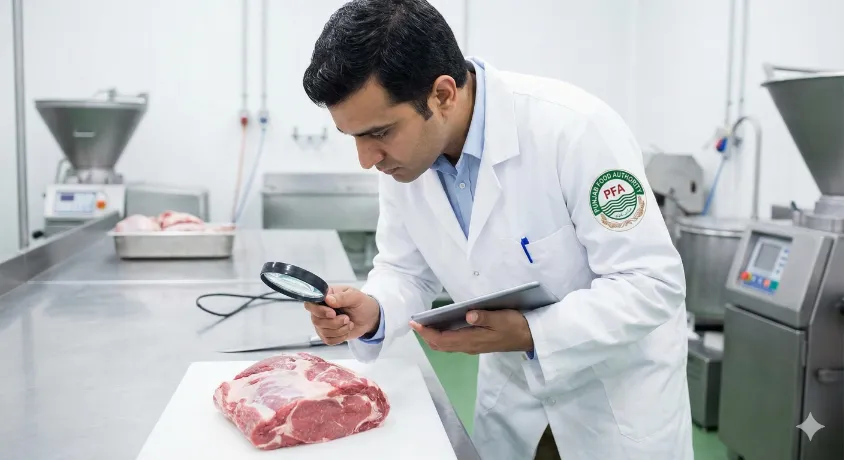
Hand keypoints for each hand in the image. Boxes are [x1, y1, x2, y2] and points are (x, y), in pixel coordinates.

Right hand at [304, 286, 380, 344]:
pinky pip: (328, 340)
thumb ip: (342, 297)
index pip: (310, 304)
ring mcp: (323, 323)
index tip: (332, 313)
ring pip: (323, 331)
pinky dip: (340, 337)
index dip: (319, 311)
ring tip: (349, 323)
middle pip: (316, 320)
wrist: (369, 318)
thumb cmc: (362, 304)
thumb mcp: (355, 297)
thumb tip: (328, 299)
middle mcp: (321, 310)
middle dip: (334, 322)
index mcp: (325, 297)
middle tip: (347, 318)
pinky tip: (346, 330)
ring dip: (339, 330)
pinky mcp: (328, 334)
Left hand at [410, 309, 533, 354]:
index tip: (415, 324)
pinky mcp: (476, 344)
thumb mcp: (502, 318)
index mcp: (472, 340)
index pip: (443, 339)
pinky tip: (441, 327)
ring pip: (446, 346)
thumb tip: (469, 315)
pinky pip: (453, 344)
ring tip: (424, 325)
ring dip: (433, 338)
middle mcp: (469, 346)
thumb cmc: (515, 326)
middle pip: (441, 345)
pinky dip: (442, 338)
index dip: (427, 333)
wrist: (529, 338)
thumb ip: (485, 317)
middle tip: (415, 323)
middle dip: (426, 336)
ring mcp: (472, 347)